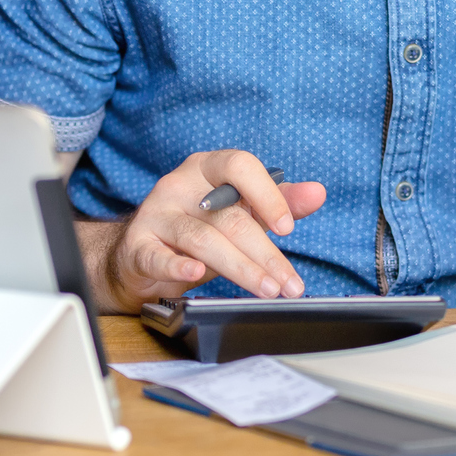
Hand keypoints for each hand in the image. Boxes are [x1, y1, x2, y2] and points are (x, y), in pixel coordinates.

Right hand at [78, 150, 327, 312]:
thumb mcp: (239, 211)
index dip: (267, 195)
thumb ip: (278, 201)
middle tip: (289, 283)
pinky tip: (195, 274)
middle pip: (228, 216)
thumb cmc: (198, 227)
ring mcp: (156, 215)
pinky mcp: (138, 247)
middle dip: (265, 254)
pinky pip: (157, 257)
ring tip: (267, 290)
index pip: (238, 166)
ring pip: (202, 240)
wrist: (141, 253)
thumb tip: (317, 192)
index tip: (288, 228)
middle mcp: (179, 186)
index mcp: (207, 168)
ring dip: (240, 269)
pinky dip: (176, 266)